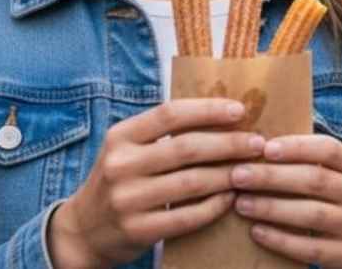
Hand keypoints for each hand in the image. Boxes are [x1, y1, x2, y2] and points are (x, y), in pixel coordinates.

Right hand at [48, 99, 264, 268]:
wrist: (83, 230)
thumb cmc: (120, 179)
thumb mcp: (129, 148)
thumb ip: (164, 131)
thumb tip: (224, 114)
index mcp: (121, 137)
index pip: (170, 114)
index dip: (208, 110)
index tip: (240, 110)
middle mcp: (121, 165)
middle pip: (186, 148)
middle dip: (229, 143)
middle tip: (258, 143)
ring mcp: (127, 200)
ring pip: (191, 183)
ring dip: (228, 174)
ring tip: (251, 169)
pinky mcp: (137, 230)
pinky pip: (187, 217)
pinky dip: (214, 206)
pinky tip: (231, 197)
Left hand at [232, 134, 341, 268]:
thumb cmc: (332, 198)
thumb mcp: (332, 174)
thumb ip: (305, 160)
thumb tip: (257, 143)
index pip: (329, 149)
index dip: (296, 146)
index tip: (264, 148)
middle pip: (316, 180)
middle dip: (272, 177)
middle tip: (238, 175)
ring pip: (312, 214)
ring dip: (272, 208)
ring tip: (241, 203)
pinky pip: (310, 248)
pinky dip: (280, 239)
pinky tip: (256, 231)